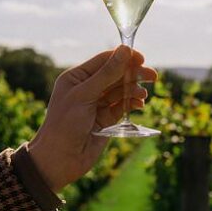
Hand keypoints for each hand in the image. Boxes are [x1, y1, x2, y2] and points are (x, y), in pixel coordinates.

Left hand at [28, 45, 156, 192]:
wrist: (59, 159)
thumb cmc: (65, 123)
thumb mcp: (85, 95)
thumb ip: (107, 73)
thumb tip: (125, 50)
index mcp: (77, 77)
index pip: (104, 60)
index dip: (123, 58)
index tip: (141, 59)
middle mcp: (87, 88)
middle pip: (116, 75)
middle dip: (133, 74)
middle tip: (152, 76)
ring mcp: (97, 104)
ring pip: (121, 90)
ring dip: (134, 90)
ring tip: (143, 95)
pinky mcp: (106, 119)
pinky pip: (122, 106)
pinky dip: (132, 103)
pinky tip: (139, 104)